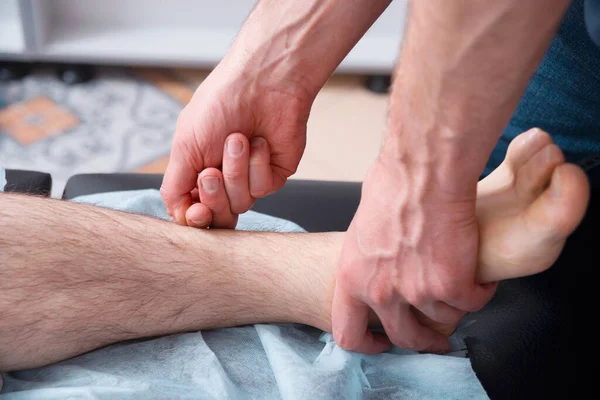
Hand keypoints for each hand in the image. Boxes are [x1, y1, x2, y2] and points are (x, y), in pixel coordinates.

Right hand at [160, 58, 312, 227]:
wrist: (262, 83)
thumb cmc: (220, 105)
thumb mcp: (184, 146)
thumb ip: (174, 187)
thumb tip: (175, 216)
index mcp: (196, 172)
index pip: (194, 213)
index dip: (196, 219)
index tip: (197, 212)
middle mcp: (224, 179)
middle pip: (219, 216)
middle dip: (215, 196)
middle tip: (212, 171)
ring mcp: (250, 178)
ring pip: (241, 203)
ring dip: (236, 171)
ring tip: (237, 140)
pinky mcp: (274, 174)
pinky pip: (262, 188)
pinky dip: (257, 164)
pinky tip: (258, 141)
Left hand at [331, 154, 496, 353]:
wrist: (424, 171)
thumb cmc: (393, 185)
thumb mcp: (363, 230)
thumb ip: (369, 259)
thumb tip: (380, 263)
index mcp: (352, 278)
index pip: (348, 333)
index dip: (367, 345)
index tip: (382, 342)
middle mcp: (381, 292)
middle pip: (404, 337)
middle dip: (423, 341)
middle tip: (436, 338)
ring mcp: (417, 292)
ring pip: (444, 319)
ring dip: (455, 305)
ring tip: (462, 284)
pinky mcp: (452, 285)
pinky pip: (473, 302)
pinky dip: (480, 291)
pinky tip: (479, 275)